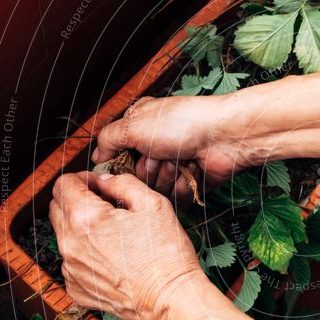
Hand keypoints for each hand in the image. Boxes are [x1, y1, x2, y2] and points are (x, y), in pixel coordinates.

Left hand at [49, 171, 201, 319]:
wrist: (169, 300)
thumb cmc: (166, 254)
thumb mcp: (154, 204)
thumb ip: (123, 183)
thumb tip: (105, 181)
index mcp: (85, 218)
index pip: (64, 184)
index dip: (83, 178)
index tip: (100, 185)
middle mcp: (70, 244)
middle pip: (57, 208)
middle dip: (77, 200)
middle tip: (107, 206)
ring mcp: (71, 269)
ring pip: (64, 235)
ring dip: (81, 228)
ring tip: (114, 234)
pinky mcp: (77, 288)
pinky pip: (72, 262)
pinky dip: (86, 254)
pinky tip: (113, 258)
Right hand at [92, 95, 257, 199]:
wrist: (224, 136)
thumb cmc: (183, 122)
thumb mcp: (133, 124)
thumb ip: (108, 140)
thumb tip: (96, 156)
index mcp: (140, 128)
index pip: (117, 158)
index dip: (121, 164)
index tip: (124, 162)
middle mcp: (157, 146)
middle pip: (136, 178)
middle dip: (148, 170)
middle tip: (160, 155)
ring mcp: (175, 164)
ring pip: (156, 190)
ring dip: (168, 176)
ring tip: (181, 159)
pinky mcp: (192, 181)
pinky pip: (177, 197)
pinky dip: (185, 184)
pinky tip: (194, 168)